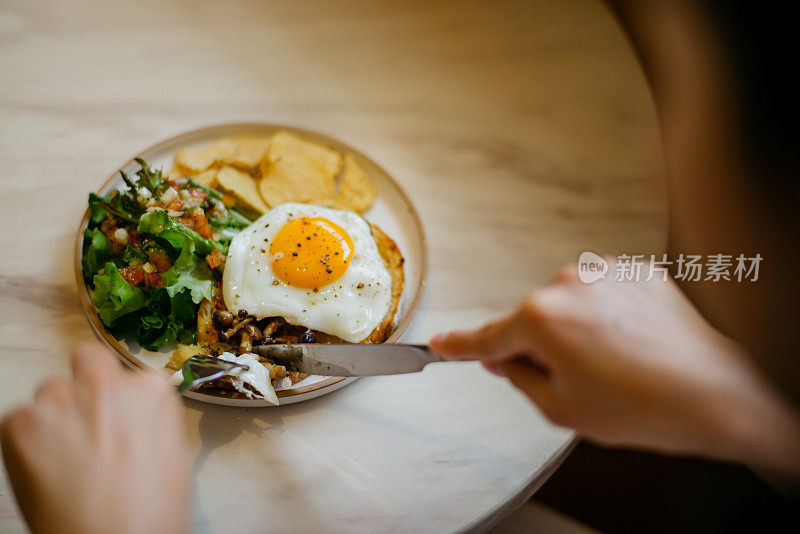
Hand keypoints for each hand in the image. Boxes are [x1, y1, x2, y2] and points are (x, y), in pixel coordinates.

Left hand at [0, 343, 190, 533]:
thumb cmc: (150, 514)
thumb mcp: (171, 454)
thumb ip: (149, 419)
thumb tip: (131, 415)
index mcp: (151, 391)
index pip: (130, 375)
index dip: (121, 399)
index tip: (117, 420)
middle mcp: (107, 384)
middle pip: (87, 359)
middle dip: (85, 384)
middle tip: (85, 424)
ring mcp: (60, 399)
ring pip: (49, 391)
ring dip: (54, 416)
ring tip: (64, 460)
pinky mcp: (20, 422)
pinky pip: (17, 419)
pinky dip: (25, 441)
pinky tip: (45, 472)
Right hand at [430, 265, 799, 476]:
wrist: (714, 394)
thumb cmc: (644, 406)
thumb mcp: (560, 408)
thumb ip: (517, 377)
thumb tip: (503, 359)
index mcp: (541, 317)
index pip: (488, 336)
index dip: (460, 346)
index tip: (439, 343)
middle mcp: (568, 284)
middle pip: (531, 319)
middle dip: (541, 346)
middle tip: (578, 380)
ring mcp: (605, 272)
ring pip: (569, 305)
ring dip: (577, 329)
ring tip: (616, 364)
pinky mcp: (636, 271)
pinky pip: (603, 294)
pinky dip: (608, 317)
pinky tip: (633, 344)